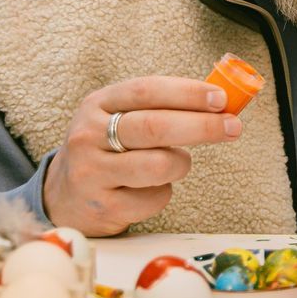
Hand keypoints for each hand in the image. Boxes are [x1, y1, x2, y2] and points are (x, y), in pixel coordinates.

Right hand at [43, 76, 243, 235]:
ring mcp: (92, 173)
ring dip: (182, 163)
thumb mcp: (119, 117)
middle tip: (233, 127)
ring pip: (158, 165)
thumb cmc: (107, 149)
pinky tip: (150, 189)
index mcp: (97, 104)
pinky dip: (164, 193)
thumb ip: (160, 107)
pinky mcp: (103, 207)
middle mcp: (88, 136)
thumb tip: (220, 101)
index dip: (188, 93)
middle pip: (155, 127)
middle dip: (202, 126)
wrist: (63, 196)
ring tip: (177, 163)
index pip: (147, 91)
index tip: (221, 98)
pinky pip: (154, 199)